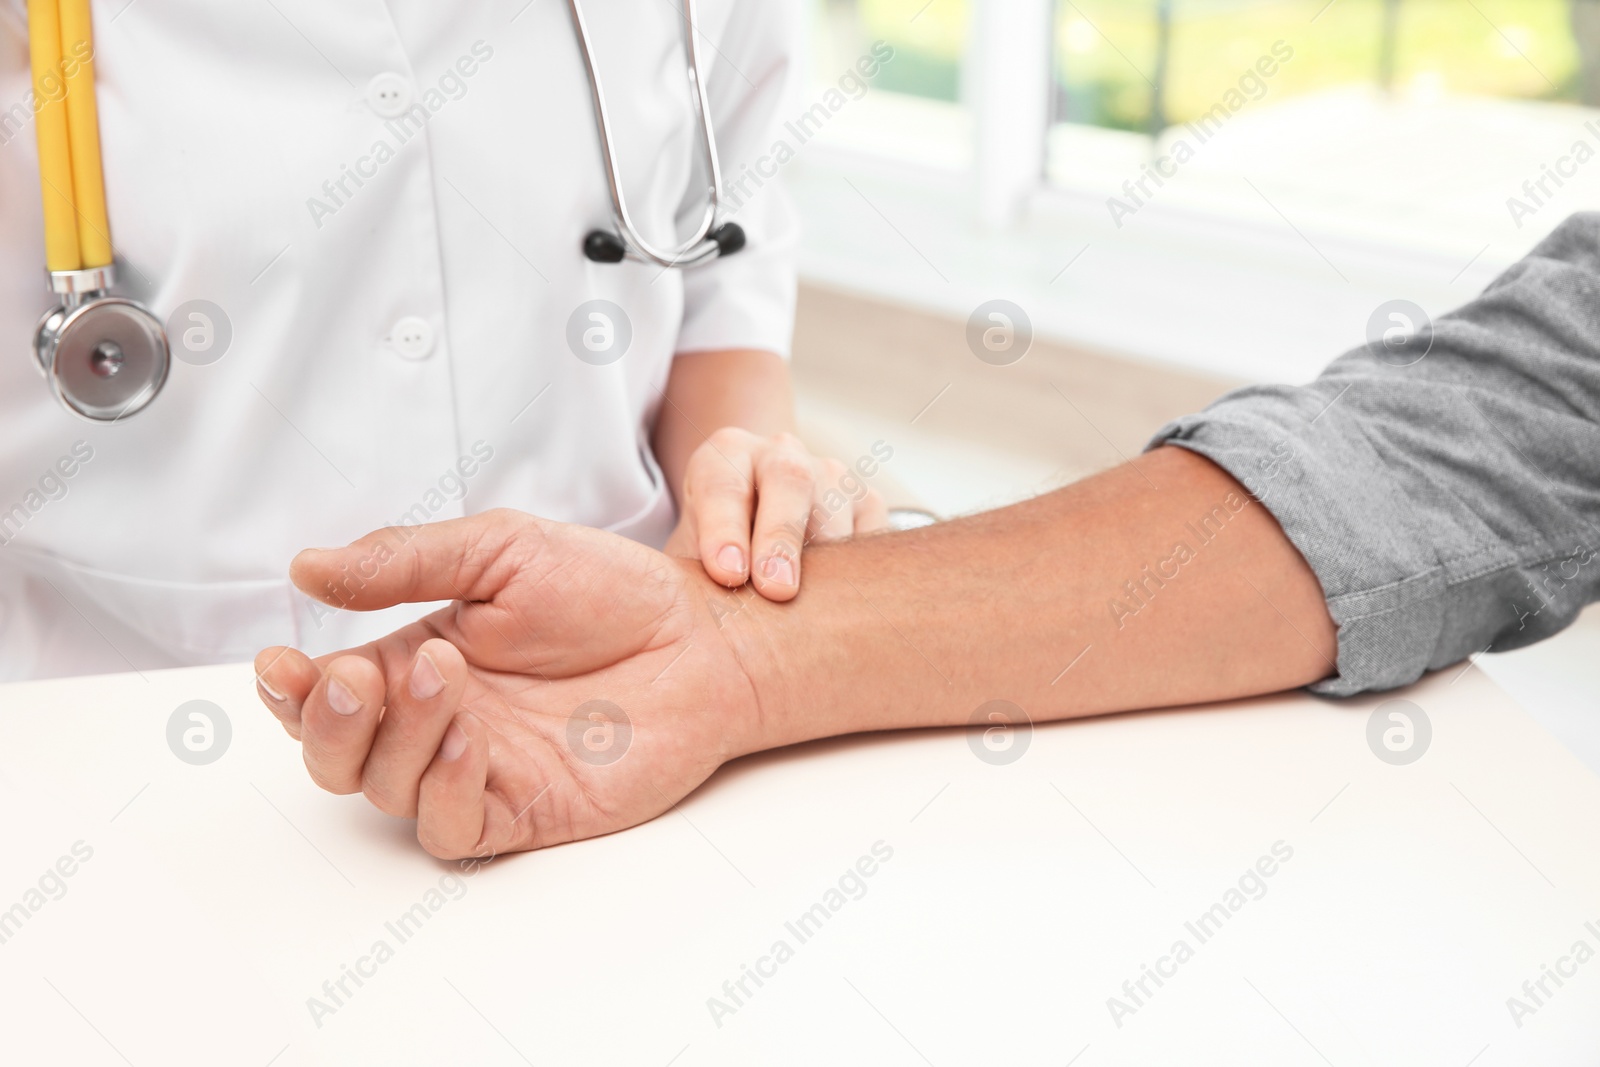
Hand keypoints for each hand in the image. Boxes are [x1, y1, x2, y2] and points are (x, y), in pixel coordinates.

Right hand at [253, 510, 760, 859]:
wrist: (701, 634)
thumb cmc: (611, 589)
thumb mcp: (504, 549)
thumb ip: (408, 561)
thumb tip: (306, 567)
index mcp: (419, 658)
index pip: (326, 690)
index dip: (289, 688)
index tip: (280, 662)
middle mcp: (437, 721)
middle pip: (338, 754)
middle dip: (329, 723)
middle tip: (358, 677)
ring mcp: (478, 769)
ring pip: (385, 789)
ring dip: (396, 737)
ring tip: (446, 675)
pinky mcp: (524, 810)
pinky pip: (451, 825)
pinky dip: (442, 788)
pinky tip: (469, 738)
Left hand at [663, 428, 887, 600]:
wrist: (758, 533)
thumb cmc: (716, 553)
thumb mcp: (687, 556)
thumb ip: (681, 577)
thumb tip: (674, 623)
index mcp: (724, 456)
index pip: (722, 485)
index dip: (724, 529)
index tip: (727, 575)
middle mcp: (778, 454)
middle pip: (788, 481)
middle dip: (781, 536)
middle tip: (777, 590)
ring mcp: (829, 473)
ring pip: (836, 506)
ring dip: (829, 560)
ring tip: (817, 613)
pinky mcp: (866, 502)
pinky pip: (873, 531)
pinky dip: (865, 569)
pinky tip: (848, 604)